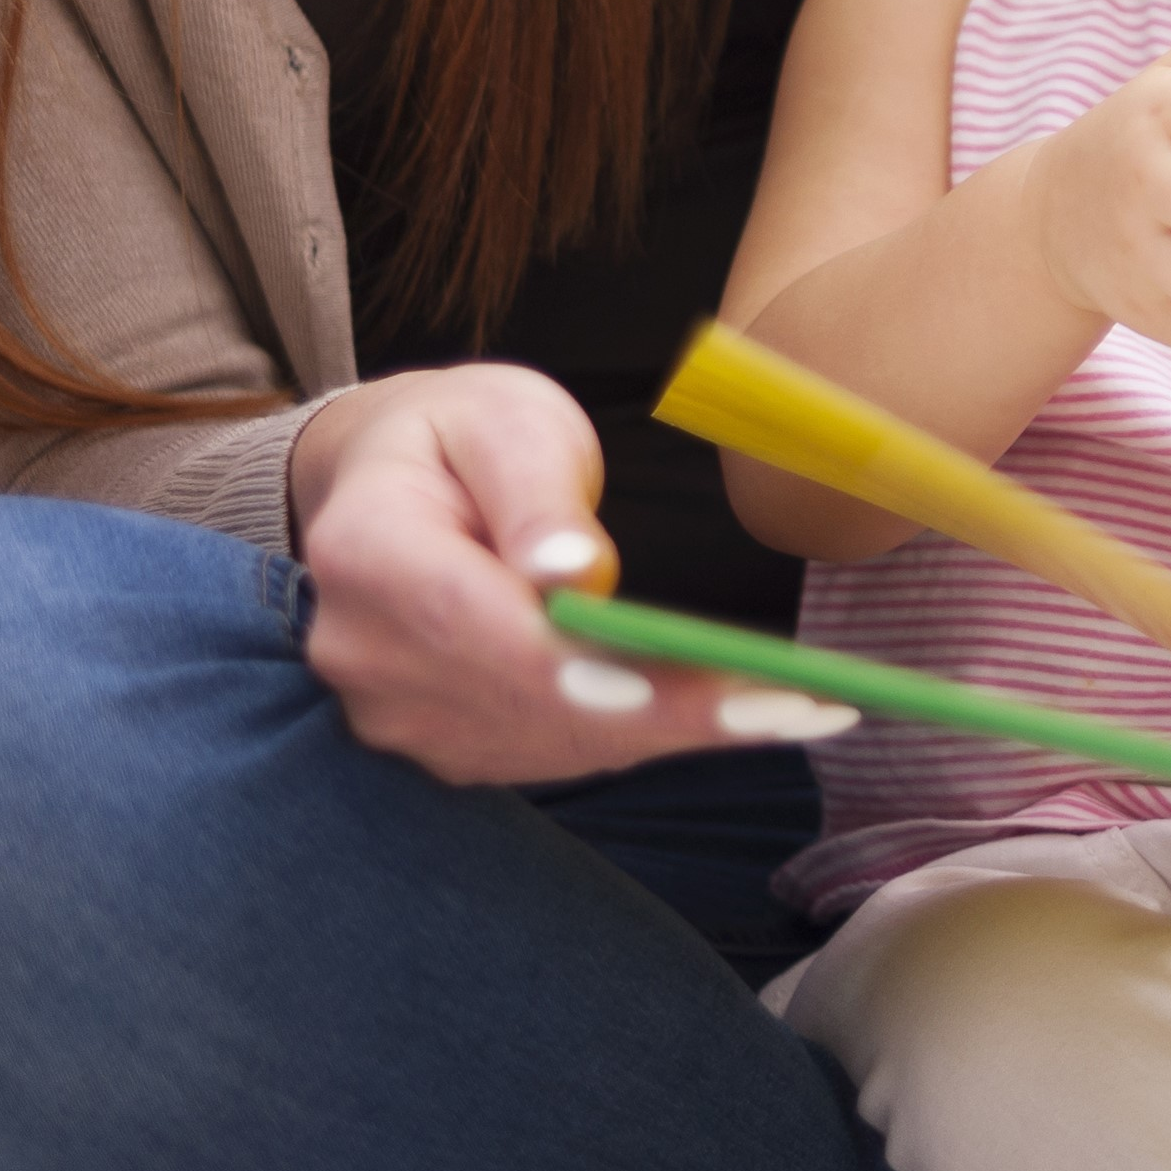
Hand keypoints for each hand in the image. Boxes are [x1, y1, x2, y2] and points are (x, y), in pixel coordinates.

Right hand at [289, 364, 831, 782]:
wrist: (400, 485)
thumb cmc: (464, 437)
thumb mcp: (505, 422)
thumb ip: (535, 493)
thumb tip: (570, 571)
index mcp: (364, 552)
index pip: (481, 628)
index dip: (590, 670)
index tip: (704, 683)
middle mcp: (365, 652)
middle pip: (533, 701)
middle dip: (675, 711)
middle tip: (806, 706)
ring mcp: (398, 712)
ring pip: (559, 739)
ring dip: (679, 732)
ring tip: (801, 708)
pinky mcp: (447, 743)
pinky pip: (560, 749)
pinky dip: (650, 734)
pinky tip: (736, 713)